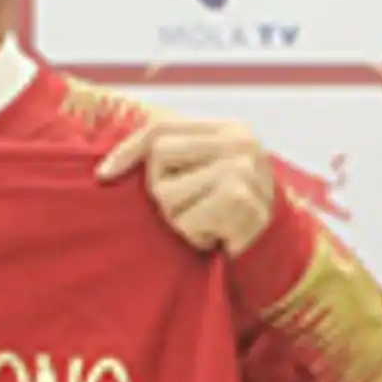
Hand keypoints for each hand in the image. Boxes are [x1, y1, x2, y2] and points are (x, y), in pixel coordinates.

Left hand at [96, 116, 274, 256]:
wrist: (278, 252)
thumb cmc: (229, 214)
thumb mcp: (205, 175)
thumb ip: (175, 156)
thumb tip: (108, 164)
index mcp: (229, 129)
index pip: (163, 129)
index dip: (128, 150)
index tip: (103, 175)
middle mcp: (240, 142)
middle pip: (159, 155)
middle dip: (162, 189)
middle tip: (191, 207)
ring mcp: (242, 168)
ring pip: (167, 192)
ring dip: (180, 218)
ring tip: (207, 222)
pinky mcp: (239, 199)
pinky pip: (186, 220)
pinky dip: (195, 235)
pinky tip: (217, 236)